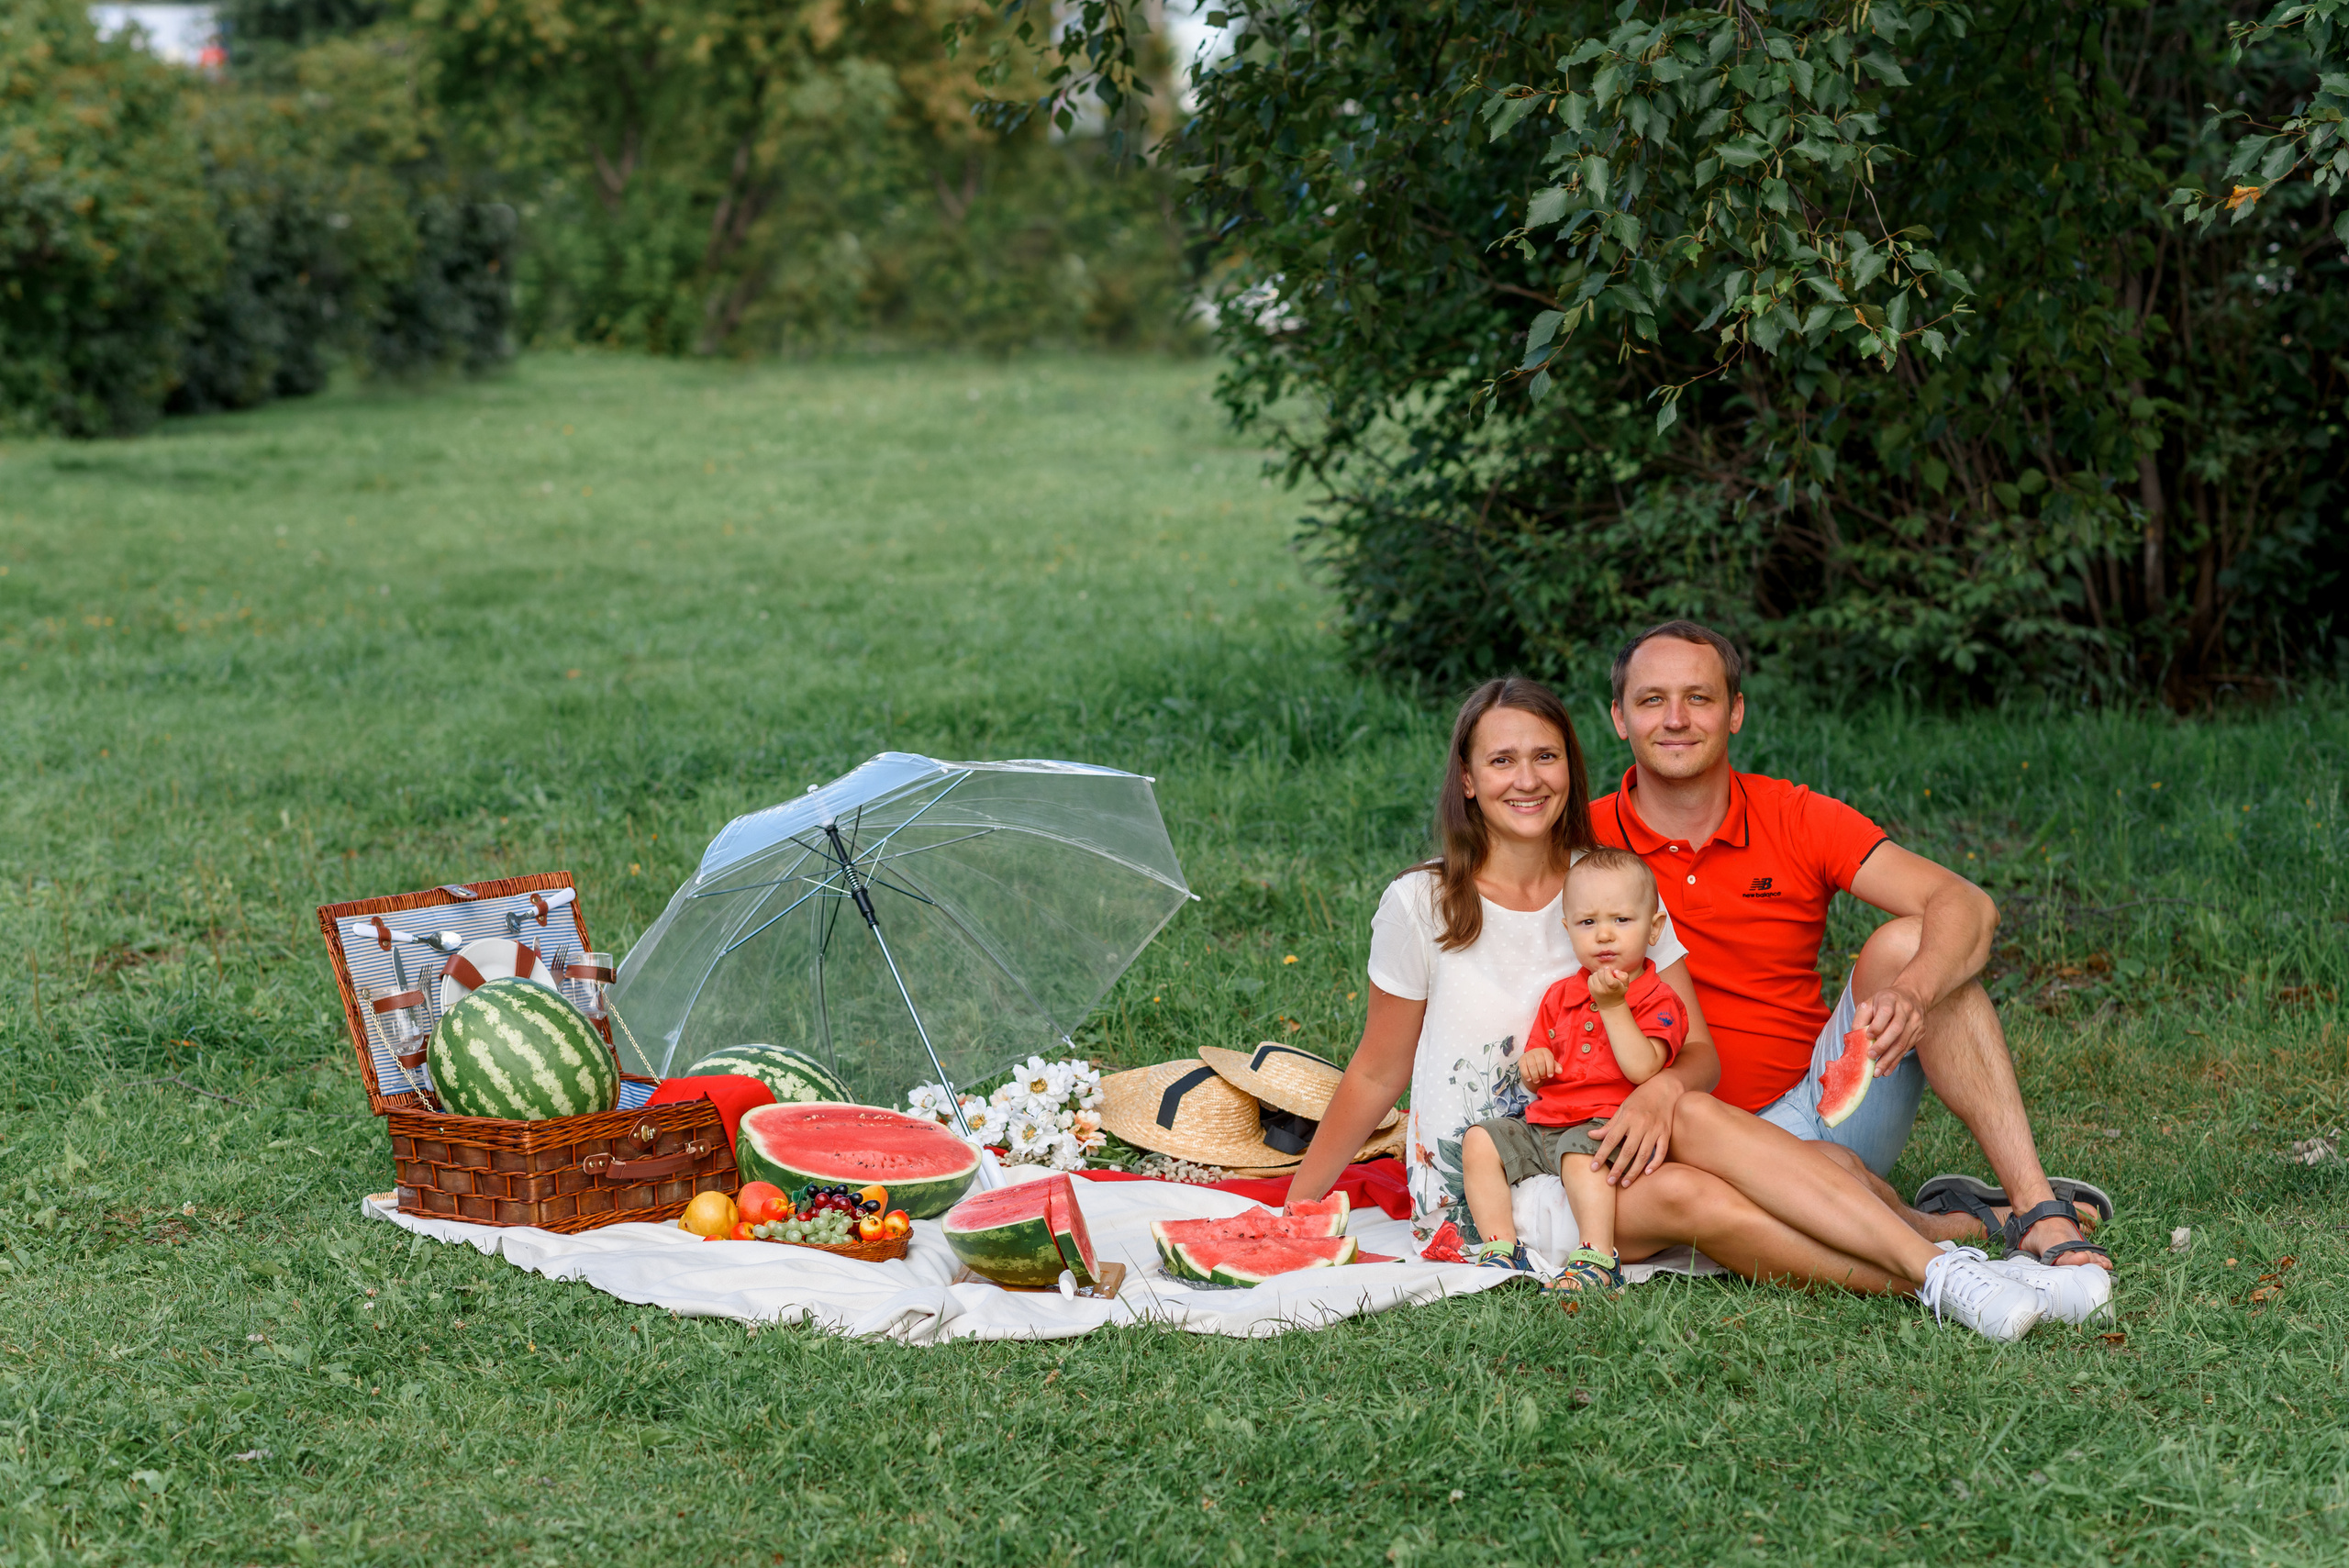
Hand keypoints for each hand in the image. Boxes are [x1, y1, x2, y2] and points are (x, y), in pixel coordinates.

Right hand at [1519, 1046, 1557, 1088]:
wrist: (1533, 1062)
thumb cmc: (1545, 1064)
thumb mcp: (1551, 1065)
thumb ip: (1557, 1067)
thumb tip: (1560, 1071)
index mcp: (1545, 1051)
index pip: (1549, 1059)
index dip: (1550, 1068)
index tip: (1550, 1076)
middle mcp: (1536, 1051)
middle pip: (1540, 1062)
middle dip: (1542, 1072)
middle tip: (1543, 1078)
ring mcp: (1528, 1055)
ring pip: (1532, 1065)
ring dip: (1535, 1075)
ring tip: (1537, 1080)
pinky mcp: (1521, 1060)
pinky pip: (1523, 1067)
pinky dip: (1526, 1075)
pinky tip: (1529, 1079)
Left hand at [1585, 965, 1630, 1008]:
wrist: (1610, 1005)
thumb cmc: (1619, 992)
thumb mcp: (1625, 985)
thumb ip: (1623, 976)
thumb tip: (1614, 971)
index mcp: (1613, 987)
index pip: (1607, 975)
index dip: (1608, 970)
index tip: (1609, 970)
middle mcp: (1603, 989)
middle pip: (1600, 972)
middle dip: (1604, 971)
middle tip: (1607, 974)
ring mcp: (1596, 989)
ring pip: (1595, 974)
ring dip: (1599, 974)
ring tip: (1603, 978)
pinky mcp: (1591, 989)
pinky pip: (1590, 977)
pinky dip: (1594, 977)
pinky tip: (1599, 981)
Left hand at [1589, 1073, 1682, 1187]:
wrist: (1664, 1088)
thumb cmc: (1640, 1098)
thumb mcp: (1623, 1107)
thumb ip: (1610, 1125)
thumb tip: (1592, 1136)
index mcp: (1627, 1118)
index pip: (1611, 1139)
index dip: (1601, 1155)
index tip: (1593, 1168)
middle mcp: (1641, 1125)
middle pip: (1627, 1151)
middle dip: (1617, 1169)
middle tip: (1609, 1182)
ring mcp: (1655, 1130)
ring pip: (1644, 1155)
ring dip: (1634, 1171)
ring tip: (1625, 1183)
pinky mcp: (1666, 1133)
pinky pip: (1662, 1151)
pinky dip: (1655, 1163)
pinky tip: (1648, 1173)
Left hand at [1850, 983, 1930, 1075]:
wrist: (1911, 996)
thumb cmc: (1883, 1002)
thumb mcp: (1869, 1004)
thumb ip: (1860, 1019)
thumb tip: (1854, 1039)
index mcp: (1890, 999)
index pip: (1886, 1012)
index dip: (1877, 1026)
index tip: (1868, 1037)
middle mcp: (1906, 1009)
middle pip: (1896, 1030)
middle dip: (1882, 1046)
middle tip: (1870, 1058)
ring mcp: (1916, 1021)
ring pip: (1902, 1043)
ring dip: (1889, 1059)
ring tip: (1877, 1071)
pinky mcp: (1920, 1031)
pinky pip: (1907, 1049)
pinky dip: (1895, 1060)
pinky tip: (1886, 1070)